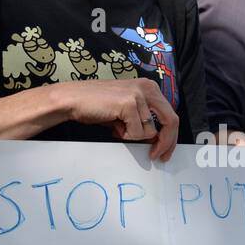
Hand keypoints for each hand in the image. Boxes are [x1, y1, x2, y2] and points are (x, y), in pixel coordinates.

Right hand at [52, 79, 179, 160]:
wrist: (73, 99)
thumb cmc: (98, 106)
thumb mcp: (127, 111)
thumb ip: (144, 120)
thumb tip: (158, 141)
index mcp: (150, 87)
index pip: (171, 115)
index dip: (170, 136)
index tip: (165, 151)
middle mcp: (148, 88)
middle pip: (171, 121)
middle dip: (166, 143)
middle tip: (156, 156)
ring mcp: (138, 95)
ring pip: (150, 131)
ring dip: (134, 136)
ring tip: (118, 127)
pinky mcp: (128, 104)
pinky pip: (136, 133)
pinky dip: (125, 135)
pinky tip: (114, 126)